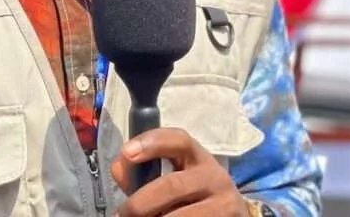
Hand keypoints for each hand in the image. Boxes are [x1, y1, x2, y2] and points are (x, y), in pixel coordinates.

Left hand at [111, 128, 248, 215]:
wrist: (230, 215)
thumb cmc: (191, 196)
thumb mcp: (173, 177)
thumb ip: (143, 172)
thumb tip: (119, 168)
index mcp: (198, 157)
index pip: (179, 140)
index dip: (152, 142)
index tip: (126, 152)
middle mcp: (215, 177)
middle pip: (173, 184)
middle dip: (141, 202)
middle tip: (121, 214)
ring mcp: (224, 204)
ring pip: (180, 215)